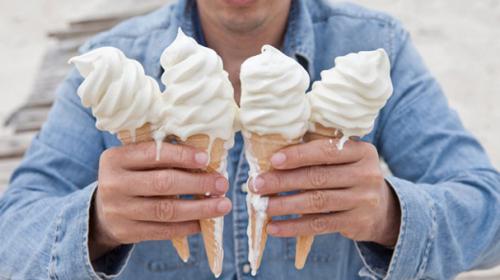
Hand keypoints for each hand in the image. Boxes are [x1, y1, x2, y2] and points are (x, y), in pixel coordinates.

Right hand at [90, 141, 231, 259]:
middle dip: (197, 183)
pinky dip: (186, 227)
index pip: (153, 154)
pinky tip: (203, 222)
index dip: (181, 156)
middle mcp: (113, 184)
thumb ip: (161, 156)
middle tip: (222, 184)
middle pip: (162, 183)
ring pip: (166, 210)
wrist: (102, 210)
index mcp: (116, 158)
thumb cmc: (131, 177)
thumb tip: (204, 159)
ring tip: (222, 205)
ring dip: (199, 208)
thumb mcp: (135, 160)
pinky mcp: (126, 232)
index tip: (205, 159)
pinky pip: (162, 231)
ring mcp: (119, 210)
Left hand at [250, 139, 400, 246]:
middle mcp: (366, 174)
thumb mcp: (345, 158)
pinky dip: (294, 227)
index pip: (326, 151)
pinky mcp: (356, 223)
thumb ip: (318, 151)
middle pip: (318, 177)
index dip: (299, 155)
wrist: (382, 209)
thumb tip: (273, 156)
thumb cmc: (349, 175)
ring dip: (285, 205)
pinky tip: (275, 227)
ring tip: (262, 206)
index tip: (273, 160)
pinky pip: (319, 225)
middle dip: (283, 181)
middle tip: (257, 184)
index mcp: (361, 151)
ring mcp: (363, 200)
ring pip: (317, 202)